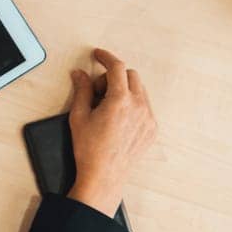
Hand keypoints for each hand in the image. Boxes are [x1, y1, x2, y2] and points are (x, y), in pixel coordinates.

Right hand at [67, 49, 156, 216]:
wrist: (104, 176)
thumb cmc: (89, 149)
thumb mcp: (79, 117)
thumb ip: (81, 90)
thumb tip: (79, 74)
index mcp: (119, 100)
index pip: (116, 67)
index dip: (105, 57)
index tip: (98, 55)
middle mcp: (138, 106)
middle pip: (131, 75)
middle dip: (113, 77)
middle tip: (97, 92)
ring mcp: (148, 118)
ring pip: (139, 91)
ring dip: (124, 91)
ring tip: (107, 108)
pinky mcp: (152, 129)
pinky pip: (144, 107)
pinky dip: (132, 105)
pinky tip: (117, 120)